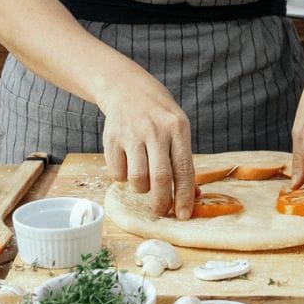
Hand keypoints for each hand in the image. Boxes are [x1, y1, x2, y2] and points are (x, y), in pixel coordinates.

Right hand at [97, 73, 195, 219]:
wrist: (126, 89)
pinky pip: (117, 174)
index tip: (184, 215)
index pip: (183, 169)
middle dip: (162, 202)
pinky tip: (128, 166)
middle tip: (161, 211)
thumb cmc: (159, 115)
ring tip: (144, 181)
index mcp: (177, 128)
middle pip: (159, 178)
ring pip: (137, 179)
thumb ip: (183, 160)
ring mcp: (131, 134)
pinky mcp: (111, 139)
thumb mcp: (178, 129)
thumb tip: (192, 196)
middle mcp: (155, 131)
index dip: (184, 195)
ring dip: (142, 189)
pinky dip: (123, 178)